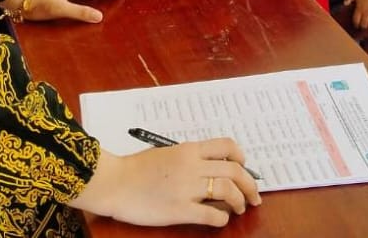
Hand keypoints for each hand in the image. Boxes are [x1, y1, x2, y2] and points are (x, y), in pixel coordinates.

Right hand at [69, 141, 260, 226]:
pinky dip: (222, 219)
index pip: (227, 147)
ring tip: (239, 209)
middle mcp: (193, 166)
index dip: (241, 157)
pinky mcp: (180, 210)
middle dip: (250, 185)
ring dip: (240, 202)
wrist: (114, 182)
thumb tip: (211, 170)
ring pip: (228, 192)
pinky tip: (220, 220)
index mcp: (189, 150)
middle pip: (235, 172)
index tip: (245, 167)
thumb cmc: (136, 168)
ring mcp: (187, 188)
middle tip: (253, 196)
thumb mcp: (167, 154)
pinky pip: (212, 215)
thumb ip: (189, 159)